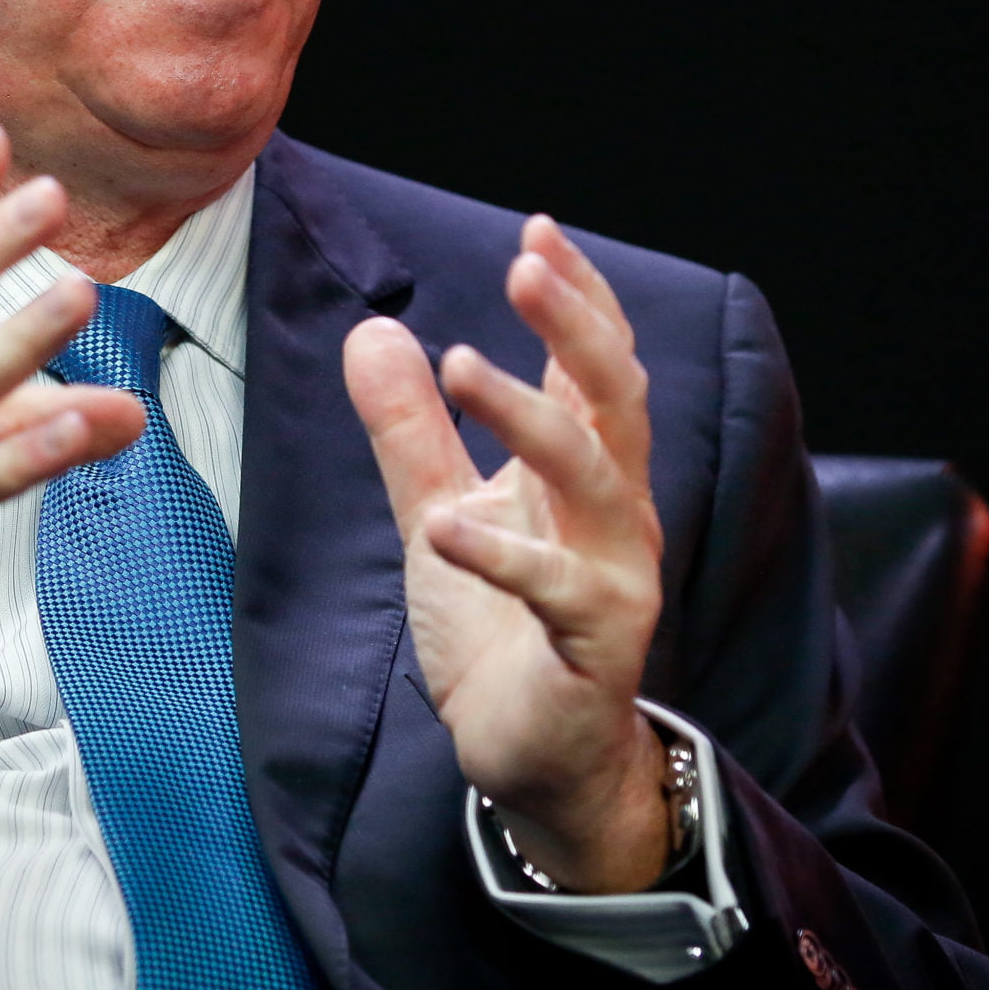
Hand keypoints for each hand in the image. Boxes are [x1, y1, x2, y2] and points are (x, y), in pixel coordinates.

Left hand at [342, 215, 669, 892]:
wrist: (535, 757)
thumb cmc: (499, 630)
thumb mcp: (440, 513)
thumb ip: (411, 431)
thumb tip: (374, 332)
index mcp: (584, 474)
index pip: (596, 366)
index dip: (578, 298)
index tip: (539, 232)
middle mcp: (614, 511)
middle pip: (614, 399)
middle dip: (576, 326)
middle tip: (527, 264)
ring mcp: (614, 575)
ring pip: (594, 479)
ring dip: (531, 418)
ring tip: (464, 367)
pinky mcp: (594, 642)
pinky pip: (555, 588)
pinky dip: (501, 555)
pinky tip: (445, 528)